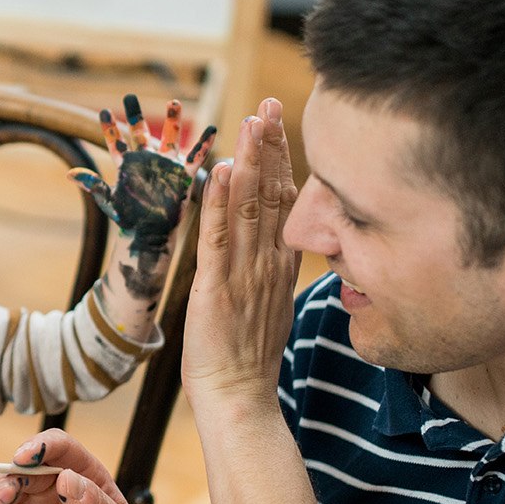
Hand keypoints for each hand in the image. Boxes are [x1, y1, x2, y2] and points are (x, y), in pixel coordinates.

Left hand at [68, 96, 217, 256]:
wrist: (149, 235)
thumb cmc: (128, 219)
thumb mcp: (109, 200)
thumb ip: (93, 184)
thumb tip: (69, 173)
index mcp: (127, 165)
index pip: (116, 141)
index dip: (109, 127)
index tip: (103, 111)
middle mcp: (146, 160)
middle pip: (141, 132)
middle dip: (136, 115)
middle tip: (130, 96)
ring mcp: (165, 166)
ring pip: (170, 138)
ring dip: (172, 121)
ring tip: (173, 102)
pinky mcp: (183, 176)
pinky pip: (194, 158)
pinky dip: (203, 145)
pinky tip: (211, 129)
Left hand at [181, 98, 300, 414]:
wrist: (239, 399)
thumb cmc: (249, 359)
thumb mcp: (269, 305)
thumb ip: (270, 271)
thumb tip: (270, 246)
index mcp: (282, 267)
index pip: (288, 202)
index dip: (282, 161)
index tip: (279, 124)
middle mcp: (269, 264)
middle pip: (274, 194)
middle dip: (271, 146)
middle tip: (268, 104)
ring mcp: (245, 274)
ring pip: (250, 207)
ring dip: (250, 161)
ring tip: (251, 121)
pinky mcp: (216, 288)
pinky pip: (219, 237)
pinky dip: (219, 201)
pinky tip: (223, 170)